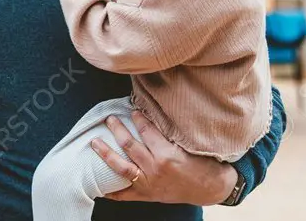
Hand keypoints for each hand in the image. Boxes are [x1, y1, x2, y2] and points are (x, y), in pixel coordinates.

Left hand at [92, 110, 236, 205]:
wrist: (211, 189)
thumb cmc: (202, 163)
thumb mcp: (189, 144)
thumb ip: (170, 131)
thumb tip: (151, 113)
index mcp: (167, 155)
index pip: (146, 131)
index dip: (137, 118)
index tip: (131, 110)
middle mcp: (155, 169)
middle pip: (129, 145)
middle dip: (117, 130)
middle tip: (109, 119)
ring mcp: (149, 184)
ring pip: (121, 167)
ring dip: (106, 153)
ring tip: (94, 142)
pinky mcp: (148, 195)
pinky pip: (125, 194)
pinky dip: (112, 191)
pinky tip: (99, 186)